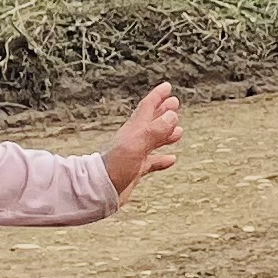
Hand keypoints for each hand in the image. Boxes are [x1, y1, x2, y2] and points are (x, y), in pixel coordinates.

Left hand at [105, 83, 182, 200]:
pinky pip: (152, 161)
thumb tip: (172, 116)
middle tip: (175, 103)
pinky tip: (171, 160)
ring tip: (179, 130)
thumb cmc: (115, 166)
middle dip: (163, 111)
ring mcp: (135, 155)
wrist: (99, 190)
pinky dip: (162, 159)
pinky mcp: (135, 170)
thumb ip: (154, 131)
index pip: (147, 107)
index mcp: (134, 130)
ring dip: (166, 133)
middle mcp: (134, 140)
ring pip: (154, 140)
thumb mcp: (136, 145)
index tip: (167, 87)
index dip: (157, 96)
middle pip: (151, 121)